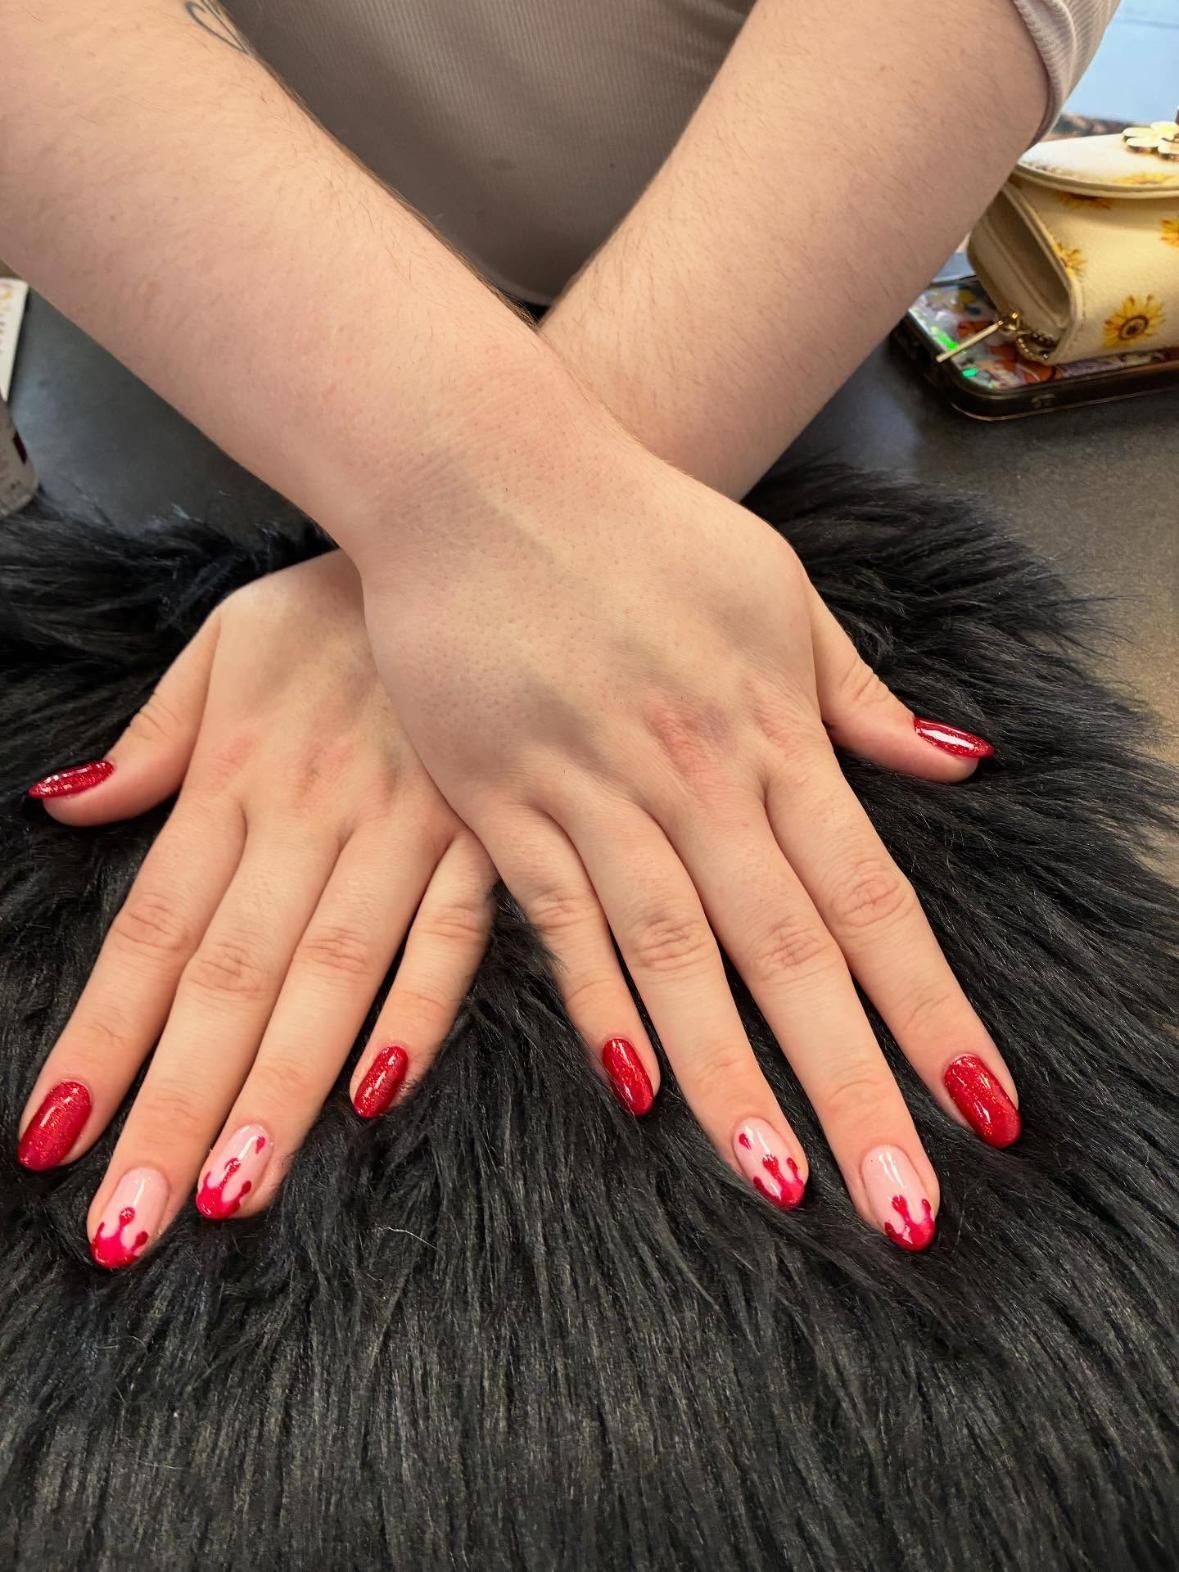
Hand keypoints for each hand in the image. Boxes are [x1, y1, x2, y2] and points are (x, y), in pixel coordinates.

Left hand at [18, 552, 493, 1266]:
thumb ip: (155, 740)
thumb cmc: (343, 606)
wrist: (480, 537)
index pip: (155, 929)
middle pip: (232, 976)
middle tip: (131, 1223)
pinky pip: (456, 929)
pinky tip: (382, 1090)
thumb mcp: (227, 643)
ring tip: (233, 1191)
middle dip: (177, 1104)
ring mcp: (406, 826)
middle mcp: (311, 814)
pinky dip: (419, 1003)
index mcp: (239, 773)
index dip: (103, 1037)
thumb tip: (64, 808)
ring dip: (283, 1084)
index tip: (55, 1139)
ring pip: (332, 971)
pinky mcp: (491, 834)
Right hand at [357, 432, 1020, 1249]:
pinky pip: (559, 918)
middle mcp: (700, 773)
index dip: (930, 1008)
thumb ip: (858, 695)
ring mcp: (596, 788)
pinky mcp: (503, 798)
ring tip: (781, 1181)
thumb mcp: (778, 591)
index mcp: (775, 729)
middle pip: (790, 950)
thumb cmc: (640, 526)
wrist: (482, 473)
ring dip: (733, 1075)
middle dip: (851, 1083)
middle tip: (900, 1204)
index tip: (980, 1105)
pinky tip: (636, 1091)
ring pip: (679, 954)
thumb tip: (956, 763)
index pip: (873, 897)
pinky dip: (600, 1001)